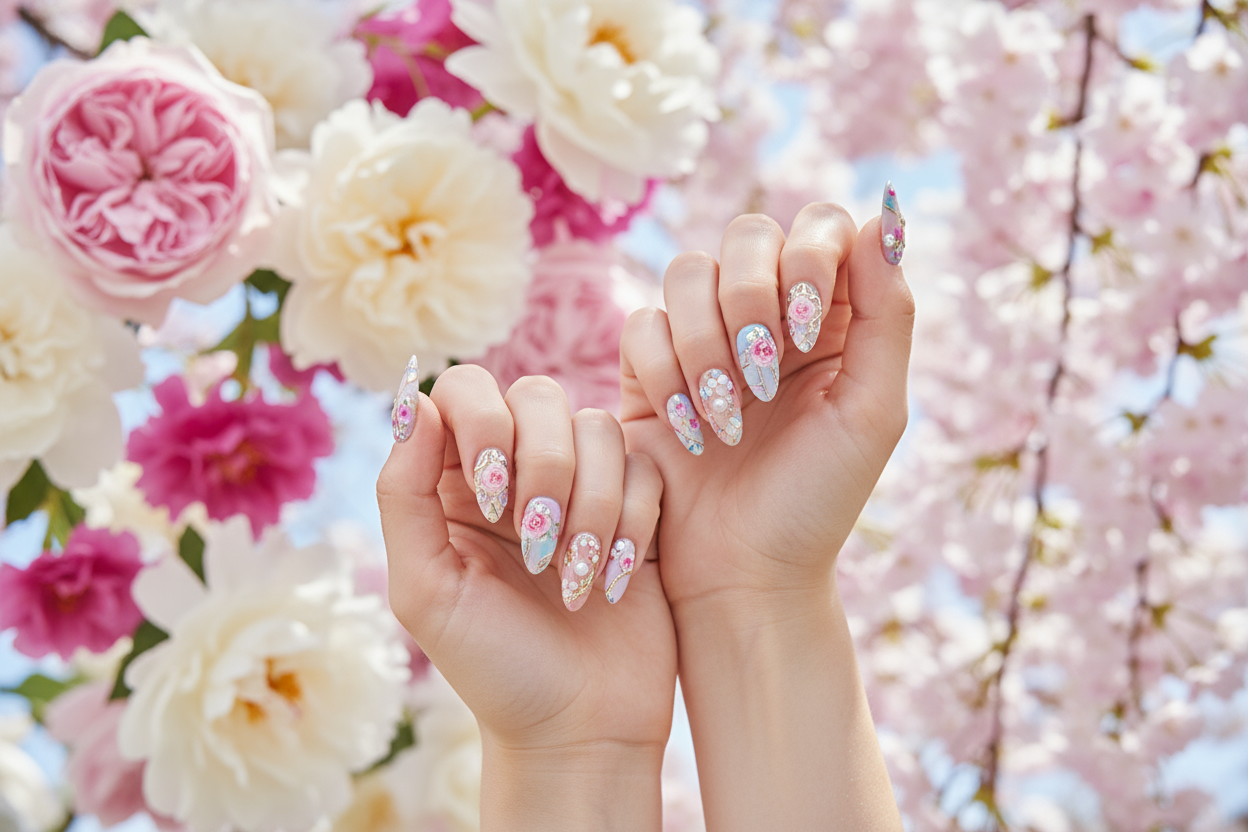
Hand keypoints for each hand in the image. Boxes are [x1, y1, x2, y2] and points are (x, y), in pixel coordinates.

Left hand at [377, 366, 673, 830]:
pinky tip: (615, 579)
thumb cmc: (494, 667)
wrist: (581, 727)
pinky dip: (632, 522)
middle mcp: (516, 470)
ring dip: (590, 504)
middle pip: (537, 395)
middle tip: (536, 547)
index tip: (491, 496)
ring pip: (597, 426)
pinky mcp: (637, 505)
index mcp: (452, 481)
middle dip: (543, 467)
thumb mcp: (426, 589)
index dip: (483, 424)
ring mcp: (581, 484)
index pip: (463, 390)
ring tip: (574, 575)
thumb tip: (412, 401)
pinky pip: (645, 465)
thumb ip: (403, 494)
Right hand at [618, 194, 912, 830]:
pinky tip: (689, 430)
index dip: (806, 257)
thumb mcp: (873, 412)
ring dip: (703, 343)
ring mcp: (705, 340)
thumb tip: (882, 216)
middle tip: (758, 371)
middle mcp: (769, 317)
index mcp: (835, 319)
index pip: (819, 228)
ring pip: (686, 274)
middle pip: (746, 236)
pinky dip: (663, 373)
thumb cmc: (816, 502)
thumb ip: (890, 314)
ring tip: (725, 418)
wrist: (740, 575)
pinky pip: (641, 325)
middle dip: (748, 296)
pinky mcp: (650, 371)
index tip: (805, 323)